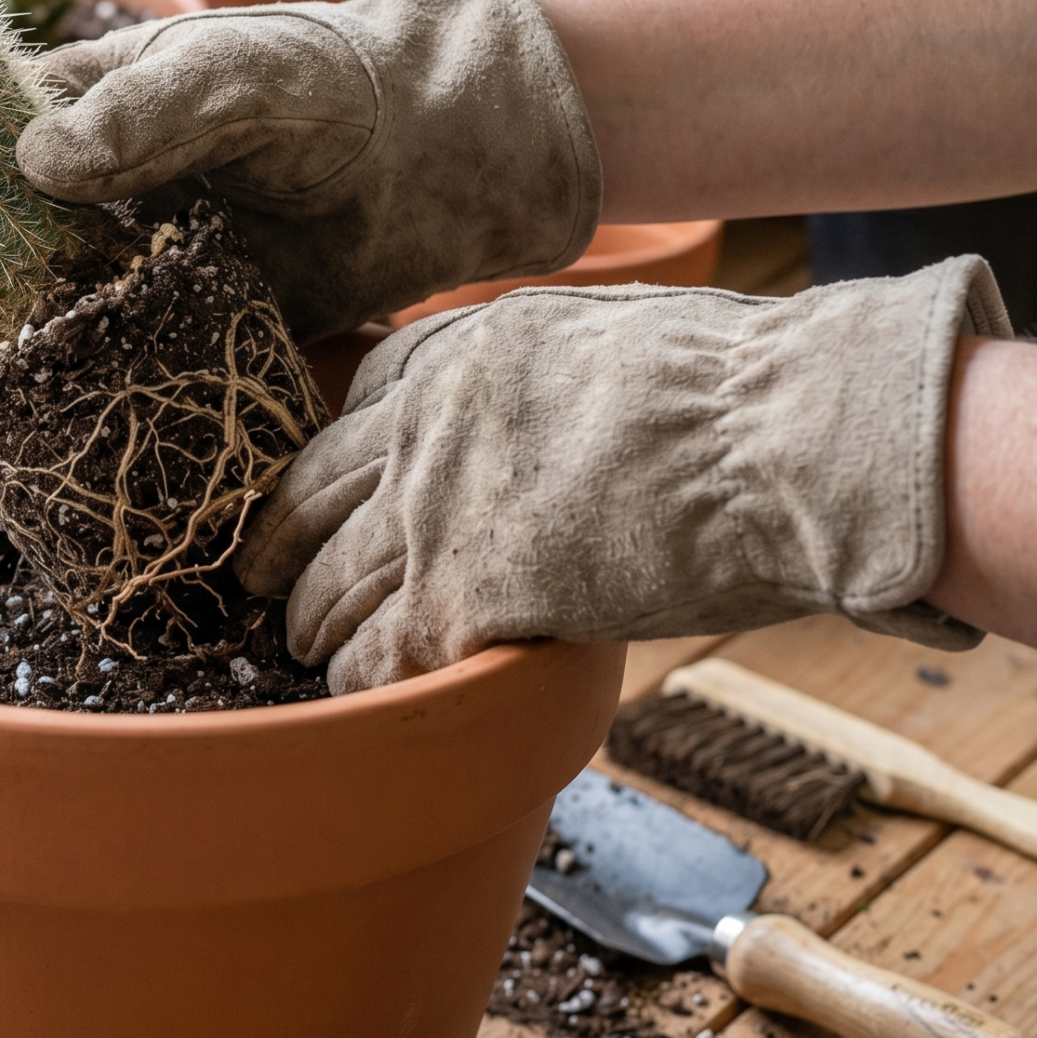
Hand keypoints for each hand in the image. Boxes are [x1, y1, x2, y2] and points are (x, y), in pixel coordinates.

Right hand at [0, 0, 602, 434]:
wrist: (430, 155)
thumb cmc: (328, 87)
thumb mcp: (242, 78)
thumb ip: (150, 109)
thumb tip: (35, 157)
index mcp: (56, 117)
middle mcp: (60, 201)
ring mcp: (104, 275)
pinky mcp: (155, 339)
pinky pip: (67, 385)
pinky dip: (20, 420)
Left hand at [235, 258, 1013, 693]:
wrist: (776, 439)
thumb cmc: (742, 390)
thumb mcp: (617, 339)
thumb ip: (557, 375)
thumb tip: (577, 406)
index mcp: (464, 348)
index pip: (364, 396)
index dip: (344, 454)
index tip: (334, 488)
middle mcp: (423, 422)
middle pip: (315, 491)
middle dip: (283, 542)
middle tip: (260, 579)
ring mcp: (429, 510)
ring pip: (327, 577)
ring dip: (309, 620)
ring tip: (302, 649)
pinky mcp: (459, 596)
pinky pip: (374, 651)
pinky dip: (356, 679)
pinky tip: (351, 698)